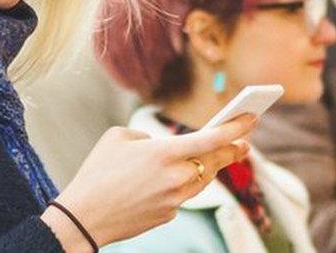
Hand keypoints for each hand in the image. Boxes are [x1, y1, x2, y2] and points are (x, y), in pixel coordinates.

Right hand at [44, 114, 254, 249]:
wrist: (84, 217)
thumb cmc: (97, 171)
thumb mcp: (118, 138)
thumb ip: (148, 136)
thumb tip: (162, 146)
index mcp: (163, 152)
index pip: (211, 138)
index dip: (235, 128)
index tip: (251, 118)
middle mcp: (175, 176)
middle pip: (214, 162)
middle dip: (232, 150)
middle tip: (244, 143)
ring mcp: (174, 199)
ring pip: (203, 180)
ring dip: (211, 168)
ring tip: (221, 157)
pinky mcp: (168, 215)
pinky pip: (183, 196)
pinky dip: (183, 185)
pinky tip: (176, 180)